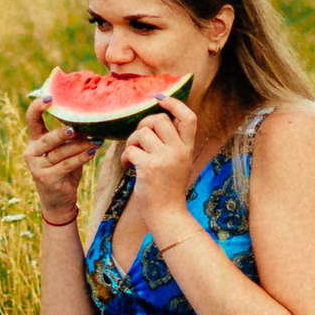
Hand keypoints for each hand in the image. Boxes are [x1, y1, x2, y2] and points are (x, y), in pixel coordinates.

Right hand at [22, 106, 93, 223]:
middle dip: (63, 133)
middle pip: (48, 138)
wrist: (59, 201)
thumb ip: (70, 138)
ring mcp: (36, 166)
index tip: (50, 97)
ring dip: (81, 146)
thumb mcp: (66, 152)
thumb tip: (89, 118)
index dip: (38, 107)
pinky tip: (92, 152)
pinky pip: (66, 164)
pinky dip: (81, 158)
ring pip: (61, 152)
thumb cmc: (65, 171)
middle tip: (76, 129)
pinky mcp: (45, 177)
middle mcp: (31, 151)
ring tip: (97, 141)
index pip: (31, 119)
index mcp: (35, 140)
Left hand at [120, 92, 200, 220]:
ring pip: (142, 132)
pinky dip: (126, 157)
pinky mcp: (150, 168)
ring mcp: (165, 159)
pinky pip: (131, 150)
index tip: (159, 99)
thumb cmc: (168, 190)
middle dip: (143, 125)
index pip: (188, 117)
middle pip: (159, 119)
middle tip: (138, 140)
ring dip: (131, 142)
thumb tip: (153, 122)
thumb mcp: (178, 164)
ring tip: (132, 156)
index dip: (174, 103)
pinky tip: (128, 167)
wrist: (167, 215)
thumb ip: (172, 144)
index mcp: (187, 148)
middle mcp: (179, 151)